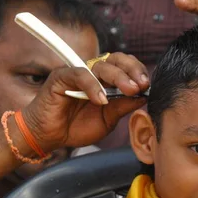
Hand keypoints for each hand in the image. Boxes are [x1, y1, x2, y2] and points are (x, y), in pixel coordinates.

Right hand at [22, 53, 148, 150]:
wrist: (49, 137)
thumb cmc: (76, 127)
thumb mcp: (107, 119)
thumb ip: (123, 106)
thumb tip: (144, 96)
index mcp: (105, 80)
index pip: (125, 65)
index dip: (137, 72)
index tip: (147, 85)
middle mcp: (92, 72)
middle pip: (116, 60)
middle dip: (132, 71)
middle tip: (141, 85)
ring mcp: (77, 72)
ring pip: (101, 65)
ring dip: (118, 77)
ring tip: (128, 90)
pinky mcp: (61, 77)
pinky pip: (80, 74)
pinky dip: (92, 85)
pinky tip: (100, 99)